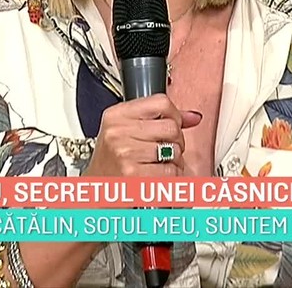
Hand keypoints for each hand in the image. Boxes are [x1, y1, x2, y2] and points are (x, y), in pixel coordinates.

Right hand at [85, 94, 202, 176]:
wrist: (96, 189)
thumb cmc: (113, 161)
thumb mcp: (128, 131)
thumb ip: (161, 120)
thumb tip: (194, 117)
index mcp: (117, 115)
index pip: (161, 102)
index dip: (174, 115)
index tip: (172, 125)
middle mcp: (118, 132)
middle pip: (171, 127)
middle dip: (176, 141)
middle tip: (164, 150)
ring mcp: (125, 153)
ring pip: (174, 150)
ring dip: (174, 161)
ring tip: (158, 164)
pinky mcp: (134, 174)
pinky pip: (171, 171)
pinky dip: (171, 177)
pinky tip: (158, 176)